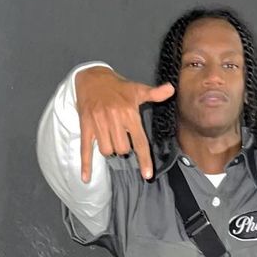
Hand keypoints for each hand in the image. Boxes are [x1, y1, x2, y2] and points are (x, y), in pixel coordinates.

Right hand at [74, 66, 174, 181]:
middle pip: (122, 149)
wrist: (91, 77)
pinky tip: (86, 178)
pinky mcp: (86, 127)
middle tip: (121, 138)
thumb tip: (171, 89)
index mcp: (129, 113)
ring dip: (110, 150)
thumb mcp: (136, 89)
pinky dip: (86, 165)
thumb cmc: (117, 87)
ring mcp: (99, 124)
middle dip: (123, 149)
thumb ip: (154, 94)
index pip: (140, 142)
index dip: (144, 159)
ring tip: (110, 139)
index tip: (147, 174)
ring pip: (107, 151)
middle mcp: (114, 119)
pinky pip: (86, 149)